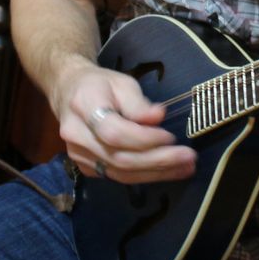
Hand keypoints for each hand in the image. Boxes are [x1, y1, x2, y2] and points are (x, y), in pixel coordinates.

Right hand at [53, 62, 196, 184]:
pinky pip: (117, 176)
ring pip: (120, 173)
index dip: (145, 139)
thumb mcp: (121, 82)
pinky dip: (145, 175)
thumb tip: (158, 117)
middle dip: (158, 161)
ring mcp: (78, 154)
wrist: (70, 92)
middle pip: (119, 158)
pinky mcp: (86, 167)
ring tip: (185, 168)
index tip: (171, 137)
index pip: (114, 132)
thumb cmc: (100, 84)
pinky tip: (167, 171)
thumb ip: (139, 102)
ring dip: (156, 173)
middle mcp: (76, 135)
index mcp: (83, 106)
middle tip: (189, 158)